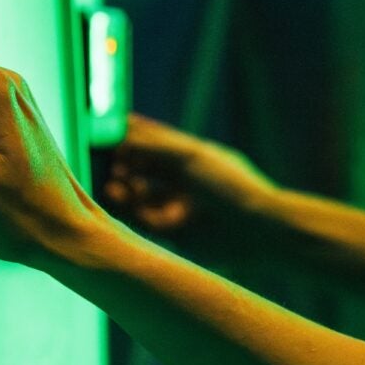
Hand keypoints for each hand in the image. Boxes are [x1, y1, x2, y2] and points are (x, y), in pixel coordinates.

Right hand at [104, 114, 274, 245]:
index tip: (106, 131)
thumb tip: (122, 131)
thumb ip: (155, 143)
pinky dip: (131, 208)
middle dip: (124, 164)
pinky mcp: (174, 233)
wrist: (259, 230)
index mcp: (191, 158)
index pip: (154, 143)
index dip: (131, 137)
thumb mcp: (191, 156)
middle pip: (144, 169)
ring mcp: (178, 207)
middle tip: (105, 160)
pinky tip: (120, 199)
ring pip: (142, 195)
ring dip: (125, 187)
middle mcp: (183, 182)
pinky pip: (144, 219)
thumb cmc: (231, 184)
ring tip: (112, 182)